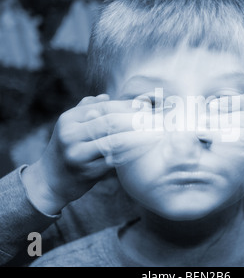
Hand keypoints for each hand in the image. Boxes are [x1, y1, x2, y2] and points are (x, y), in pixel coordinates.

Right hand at [22, 94, 161, 214]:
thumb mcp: (71, 127)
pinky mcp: (87, 172)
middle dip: (137, 119)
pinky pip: (116, 159)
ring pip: (115, 141)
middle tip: (157, 119)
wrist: (51, 181)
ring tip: (158, 133)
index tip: (147, 106)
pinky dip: (133, 152)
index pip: (104, 107)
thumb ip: (87, 110)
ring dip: (140, 136)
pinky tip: (146, 148)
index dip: (128, 106)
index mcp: (69, 119)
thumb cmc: (68, 149)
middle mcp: (70, 134)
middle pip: (110, 121)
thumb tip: (108, 96)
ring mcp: (78, 154)